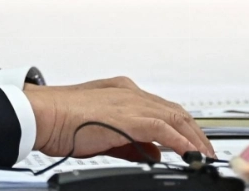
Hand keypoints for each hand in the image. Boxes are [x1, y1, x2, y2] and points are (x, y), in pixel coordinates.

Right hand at [24, 76, 213, 158]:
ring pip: (175, 118)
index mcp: (121, 92)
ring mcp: (131, 103)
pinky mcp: (130, 118)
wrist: (42, 114)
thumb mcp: (102, 133)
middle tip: (206, 151)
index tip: (191, 141)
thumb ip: (130, 143)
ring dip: (194, 139)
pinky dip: (182, 143)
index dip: (181, 126)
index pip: (162, 108)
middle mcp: (130, 93)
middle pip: (175, 111)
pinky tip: (191, 155)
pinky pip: (165, 131)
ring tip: (205, 156)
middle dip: (194, 132)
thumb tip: (154, 153)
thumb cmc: (60, 121)